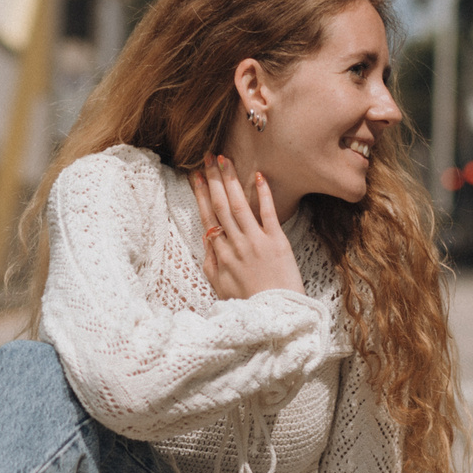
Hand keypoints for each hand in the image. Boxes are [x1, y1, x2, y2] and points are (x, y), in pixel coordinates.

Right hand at [190, 157, 303, 300]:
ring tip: (225, 159)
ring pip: (239, 205)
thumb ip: (211, 262)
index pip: (207, 217)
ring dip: (231, 180)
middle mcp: (235, 244)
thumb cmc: (247, 304)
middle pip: (220, 206)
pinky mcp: (277, 243)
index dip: (200, 194)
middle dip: (212, 179)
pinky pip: (268, 214)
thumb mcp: (219, 287)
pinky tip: (259, 175)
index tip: (195, 175)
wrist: (273, 315)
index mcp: (220, 254)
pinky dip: (264, 194)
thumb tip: (205, 240)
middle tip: (207, 157)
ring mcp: (255, 242)